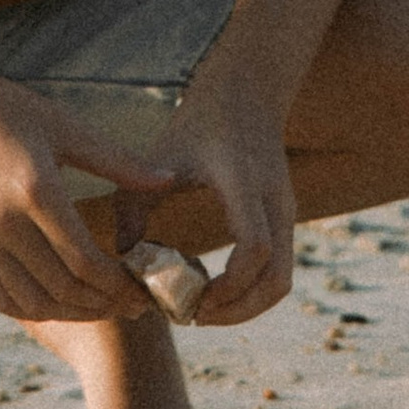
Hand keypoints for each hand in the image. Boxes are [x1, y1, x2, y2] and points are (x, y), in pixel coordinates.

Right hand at [0, 72, 180, 322]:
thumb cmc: (9, 109)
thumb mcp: (67, 128)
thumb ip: (119, 161)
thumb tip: (168, 180)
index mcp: (36, 190)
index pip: (85, 261)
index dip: (120, 284)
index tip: (145, 285)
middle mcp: (6, 224)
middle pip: (64, 289)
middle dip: (106, 304)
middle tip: (136, 303)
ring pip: (35, 302)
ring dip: (75, 312)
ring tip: (104, 305)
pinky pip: (4, 299)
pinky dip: (37, 309)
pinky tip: (63, 301)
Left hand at [154, 68, 297, 325]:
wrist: (246, 92)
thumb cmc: (195, 125)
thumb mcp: (157, 157)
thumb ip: (133, 206)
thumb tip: (124, 261)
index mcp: (243, 181)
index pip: (254, 246)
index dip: (227, 285)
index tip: (191, 298)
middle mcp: (273, 200)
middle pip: (277, 278)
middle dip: (238, 310)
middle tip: (195, 316)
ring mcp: (285, 211)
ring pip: (282, 280)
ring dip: (246, 307)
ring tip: (203, 311)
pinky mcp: (285, 219)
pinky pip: (279, 270)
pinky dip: (251, 291)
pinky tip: (214, 290)